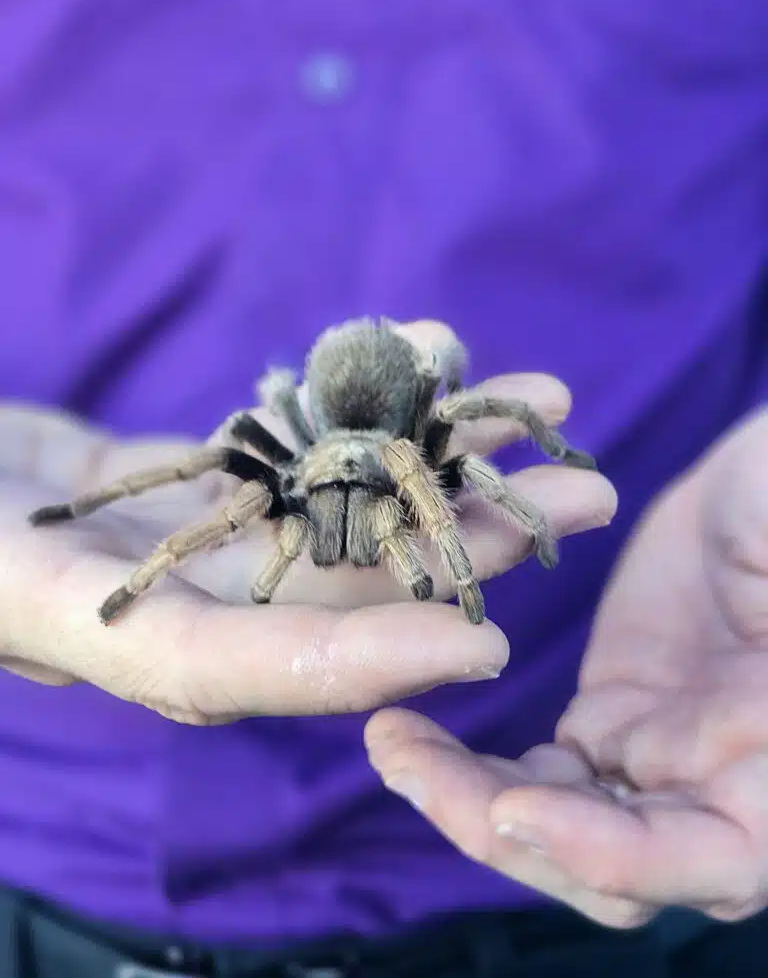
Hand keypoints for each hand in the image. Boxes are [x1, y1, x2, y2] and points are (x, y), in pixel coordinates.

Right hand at [0, 322, 613, 723]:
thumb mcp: (29, 592)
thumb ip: (144, 643)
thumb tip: (267, 661)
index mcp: (158, 647)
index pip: (280, 667)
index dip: (381, 656)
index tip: (484, 643)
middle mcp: (210, 593)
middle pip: (357, 572)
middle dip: (471, 532)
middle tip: (585, 497)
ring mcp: (219, 525)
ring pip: (354, 492)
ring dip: (450, 444)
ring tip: (550, 401)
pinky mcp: (216, 467)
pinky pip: (309, 432)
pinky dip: (372, 393)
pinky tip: (444, 352)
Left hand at [365, 409, 767, 927]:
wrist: (767, 489)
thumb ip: (765, 638)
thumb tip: (722, 711)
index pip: (709, 861)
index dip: (609, 852)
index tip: (515, 808)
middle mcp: (719, 787)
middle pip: (606, 864)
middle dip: (501, 829)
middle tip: (409, 764)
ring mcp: (657, 756)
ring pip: (557, 821)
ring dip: (465, 798)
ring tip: (391, 739)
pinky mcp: (611, 716)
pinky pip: (538, 773)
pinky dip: (472, 765)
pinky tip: (412, 726)